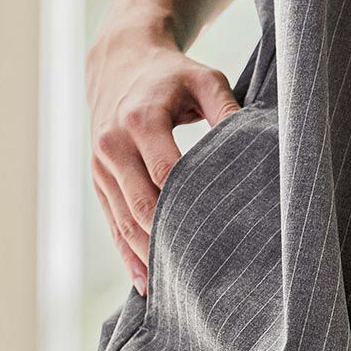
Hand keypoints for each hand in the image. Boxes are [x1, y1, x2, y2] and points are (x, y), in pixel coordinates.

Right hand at [85, 30, 242, 294]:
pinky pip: (112, 223)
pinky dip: (128, 254)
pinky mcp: (98, 181)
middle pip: (142, 205)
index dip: (191, 203)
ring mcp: (101, 167)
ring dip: (149, 254)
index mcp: (140, 120)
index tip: (220, 228)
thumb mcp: (205, 78)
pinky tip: (147, 282)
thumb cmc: (172, 74)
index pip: (166, 173)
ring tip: (178, 288)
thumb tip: (252, 142)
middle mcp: (113, 146)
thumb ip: (227, 108)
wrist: (120, 62)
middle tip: (205, 270)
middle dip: (170, 238)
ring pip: (124, 221)